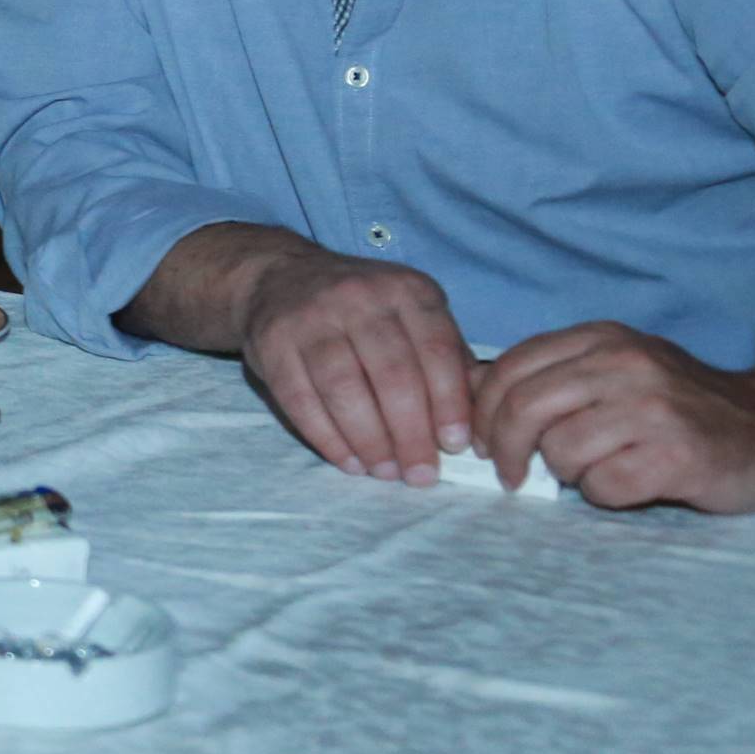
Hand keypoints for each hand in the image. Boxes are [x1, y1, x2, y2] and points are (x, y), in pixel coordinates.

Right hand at [232, 242, 477, 483]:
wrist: (278, 278)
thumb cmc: (362, 311)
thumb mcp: (412, 315)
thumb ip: (448, 358)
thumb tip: (482, 417)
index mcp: (406, 290)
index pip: (436, 350)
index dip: (449, 403)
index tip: (455, 446)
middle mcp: (359, 297)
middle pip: (391, 375)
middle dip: (410, 434)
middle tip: (420, 475)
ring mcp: (311, 318)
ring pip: (345, 390)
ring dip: (369, 441)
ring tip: (385, 472)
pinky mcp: (272, 343)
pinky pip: (301, 399)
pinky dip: (328, 438)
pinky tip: (348, 462)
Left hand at [471, 323, 754, 510]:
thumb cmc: (681, 407)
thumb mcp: (615, 371)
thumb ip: (553, 377)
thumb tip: (467, 393)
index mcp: (601, 339)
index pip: (510, 368)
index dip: (482, 412)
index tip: (484, 444)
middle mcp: (625, 364)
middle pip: (523, 408)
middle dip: (505, 450)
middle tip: (510, 476)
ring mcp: (653, 407)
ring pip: (561, 451)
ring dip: (569, 474)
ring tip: (601, 469)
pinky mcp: (677, 454)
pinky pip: (604, 486)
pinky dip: (607, 495)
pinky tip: (635, 483)